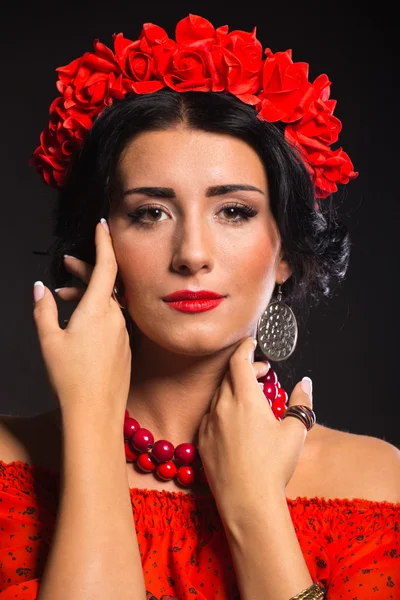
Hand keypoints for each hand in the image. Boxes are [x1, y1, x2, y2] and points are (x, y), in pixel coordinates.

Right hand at [32, 220, 130, 425]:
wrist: (96, 410)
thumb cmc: (71, 377)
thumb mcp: (48, 340)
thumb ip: (43, 310)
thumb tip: (40, 289)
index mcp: (97, 310)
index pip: (106, 265)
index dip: (104, 242)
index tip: (102, 225)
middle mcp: (115, 316)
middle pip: (105, 282)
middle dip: (86, 269)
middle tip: (68, 264)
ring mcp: (123, 331)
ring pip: (108, 301)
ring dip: (89, 292)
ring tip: (64, 295)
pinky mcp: (125, 345)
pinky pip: (113, 318)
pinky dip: (97, 311)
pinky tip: (81, 320)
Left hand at [197, 337, 312, 518]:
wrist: (247, 501)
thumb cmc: (273, 466)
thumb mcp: (295, 432)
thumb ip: (301, 403)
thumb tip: (305, 384)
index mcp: (245, 398)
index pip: (238, 360)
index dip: (245, 348)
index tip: (251, 343)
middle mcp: (222, 405)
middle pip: (229, 375)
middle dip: (245, 368)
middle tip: (262, 373)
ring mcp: (208, 422)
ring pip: (219, 395)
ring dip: (233, 389)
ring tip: (250, 397)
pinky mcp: (201, 439)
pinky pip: (210, 415)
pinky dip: (222, 409)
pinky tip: (235, 421)